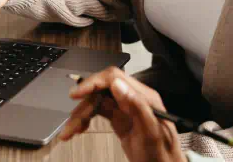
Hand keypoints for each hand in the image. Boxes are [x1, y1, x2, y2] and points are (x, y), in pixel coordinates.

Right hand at [61, 67, 185, 161]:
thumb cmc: (162, 155)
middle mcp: (133, 99)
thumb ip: (137, 106)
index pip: (113, 78)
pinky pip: (98, 113)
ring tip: (69, 132)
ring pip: (96, 103)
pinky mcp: (120, 119)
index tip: (77, 94)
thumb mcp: (151, 132)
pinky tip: (79, 129)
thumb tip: (117, 84)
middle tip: (71, 123)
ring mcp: (125, 108)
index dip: (93, 83)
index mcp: (143, 96)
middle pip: (101, 91)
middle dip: (83, 106)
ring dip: (81, 115)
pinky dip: (86, 120)